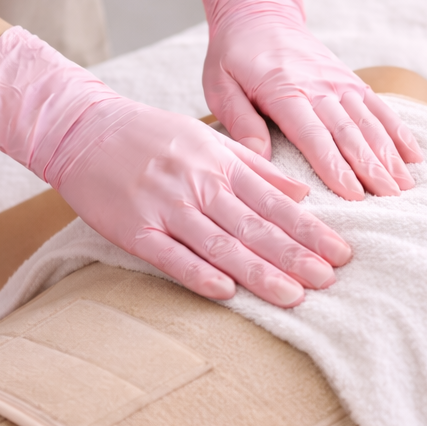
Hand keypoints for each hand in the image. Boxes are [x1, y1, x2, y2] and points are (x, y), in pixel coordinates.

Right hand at [0, 28, 350, 306]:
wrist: (84, 129)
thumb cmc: (152, 136)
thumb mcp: (210, 141)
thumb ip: (256, 168)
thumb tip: (302, 193)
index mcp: (220, 165)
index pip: (276, 203)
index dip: (310, 230)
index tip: (342, 252)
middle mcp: (198, 186)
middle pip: (255, 227)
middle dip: (295, 255)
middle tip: (329, 280)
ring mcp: (166, 208)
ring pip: (220, 244)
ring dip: (259, 272)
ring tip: (293, 296)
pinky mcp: (134, 229)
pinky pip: (170, 256)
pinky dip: (198, 273)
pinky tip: (226, 292)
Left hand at [192, 0, 423, 200]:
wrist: (259, 11)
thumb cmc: (234, 55)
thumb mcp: (220, 85)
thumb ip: (240, 122)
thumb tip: (260, 159)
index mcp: (284, 91)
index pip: (314, 135)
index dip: (335, 166)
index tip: (353, 196)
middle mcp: (318, 86)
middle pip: (350, 133)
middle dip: (372, 168)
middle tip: (391, 201)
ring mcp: (339, 82)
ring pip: (370, 122)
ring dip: (390, 155)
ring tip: (406, 186)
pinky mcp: (350, 80)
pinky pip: (379, 107)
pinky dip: (398, 131)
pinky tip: (414, 156)